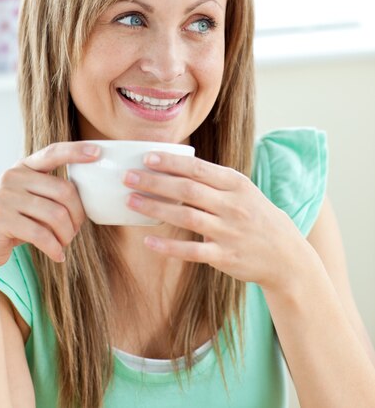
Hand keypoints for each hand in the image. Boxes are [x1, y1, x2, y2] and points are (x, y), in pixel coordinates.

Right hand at [0, 142, 99, 274]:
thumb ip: (51, 191)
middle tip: (77, 230)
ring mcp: (5, 196)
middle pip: (63, 191)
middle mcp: (14, 176)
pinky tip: (58, 256)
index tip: (97, 153)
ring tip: (65, 243)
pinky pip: (40, 234)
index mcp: (25, 167)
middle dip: (77, 215)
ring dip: (67, 234)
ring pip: (55, 215)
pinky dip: (54, 248)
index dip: (76, 151)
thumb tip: (89, 198)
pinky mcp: (0, 218)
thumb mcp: (31, 198)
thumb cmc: (15, 220)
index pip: (53, 152)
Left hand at [123, 151, 310, 292]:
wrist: (286, 256)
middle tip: (128, 177)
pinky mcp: (225, 256)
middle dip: (154, 182)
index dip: (170, 162)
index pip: (198, 168)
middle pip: (187, 189)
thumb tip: (176, 165)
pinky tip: (148, 241)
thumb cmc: (257, 217)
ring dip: (155, 208)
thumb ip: (215, 180)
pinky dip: (168, 247)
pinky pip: (192, 251)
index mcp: (237, 184)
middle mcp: (233, 205)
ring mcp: (229, 231)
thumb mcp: (243, 191)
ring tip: (131, 202)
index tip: (146, 157)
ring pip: (186, 217)